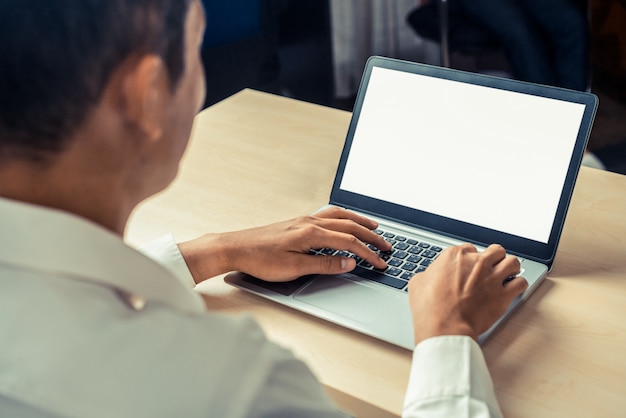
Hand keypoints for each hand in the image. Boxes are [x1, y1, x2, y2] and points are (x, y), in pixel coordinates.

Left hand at [178, 206, 391, 282]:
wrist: (235, 248)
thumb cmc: (260, 260)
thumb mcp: (294, 268)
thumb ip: (324, 264)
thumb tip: (349, 262)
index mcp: (311, 233)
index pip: (349, 242)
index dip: (368, 253)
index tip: (381, 263)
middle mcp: (310, 222)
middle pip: (349, 226)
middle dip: (371, 236)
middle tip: (387, 246)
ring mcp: (303, 220)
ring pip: (339, 216)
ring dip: (359, 221)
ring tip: (373, 227)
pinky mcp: (297, 222)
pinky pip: (328, 215)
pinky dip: (343, 217)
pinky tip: (344, 221)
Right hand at [407, 243, 527, 344]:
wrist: (444, 327)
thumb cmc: (430, 308)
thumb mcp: (418, 283)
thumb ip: (429, 274)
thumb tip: (430, 277)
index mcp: (455, 256)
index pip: (470, 248)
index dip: (471, 258)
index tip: (470, 267)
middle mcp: (476, 262)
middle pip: (495, 250)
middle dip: (494, 258)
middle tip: (491, 268)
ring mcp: (491, 277)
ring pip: (512, 262)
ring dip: (510, 268)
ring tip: (506, 275)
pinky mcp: (503, 294)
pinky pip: (520, 283)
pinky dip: (518, 285)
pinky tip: (512, 289)